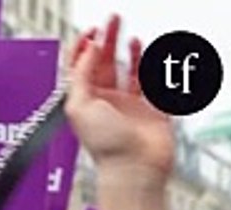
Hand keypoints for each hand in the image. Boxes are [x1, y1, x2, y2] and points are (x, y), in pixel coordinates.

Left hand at [65, 15, 174, 183]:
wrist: (134, 168)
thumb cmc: (104, 146)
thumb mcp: (79, 105)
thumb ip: (80, 75)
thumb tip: (87, 50)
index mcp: (84, 102)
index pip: (80, 69)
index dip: (83, 49)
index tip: (90, 32)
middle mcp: (105, 102)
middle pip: (104, 64)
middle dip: (107, 41)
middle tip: (112, 21)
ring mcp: (128, 105)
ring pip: (127, 71)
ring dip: (127, 52)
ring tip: (128, 36)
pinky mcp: (151, 110)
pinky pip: (151, 82)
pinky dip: (149, 66)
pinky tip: (146, 54)